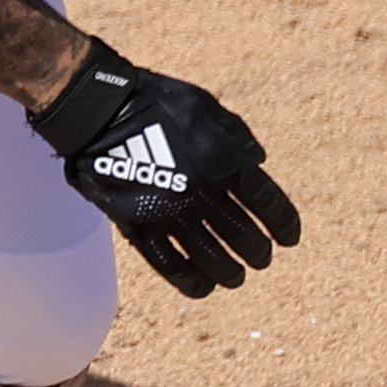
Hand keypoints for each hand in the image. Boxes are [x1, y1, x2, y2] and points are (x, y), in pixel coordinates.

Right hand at [28, 39, 303, 297]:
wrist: (97, 110)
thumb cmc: (154, 100)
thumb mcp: (204, 105)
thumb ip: (236, 133)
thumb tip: (260, 159)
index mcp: (223, 160)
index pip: (267, 202)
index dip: (284, 224)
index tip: (289, 238)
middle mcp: (201, 191)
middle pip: (242, 235)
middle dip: (257, 252)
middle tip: (261, 259)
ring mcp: (168, 211)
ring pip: (210, 256)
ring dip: (230, 272)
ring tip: (236, 277)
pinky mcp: (138, 224)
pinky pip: (168, 263)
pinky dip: (190, 280)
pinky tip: (203, 286)